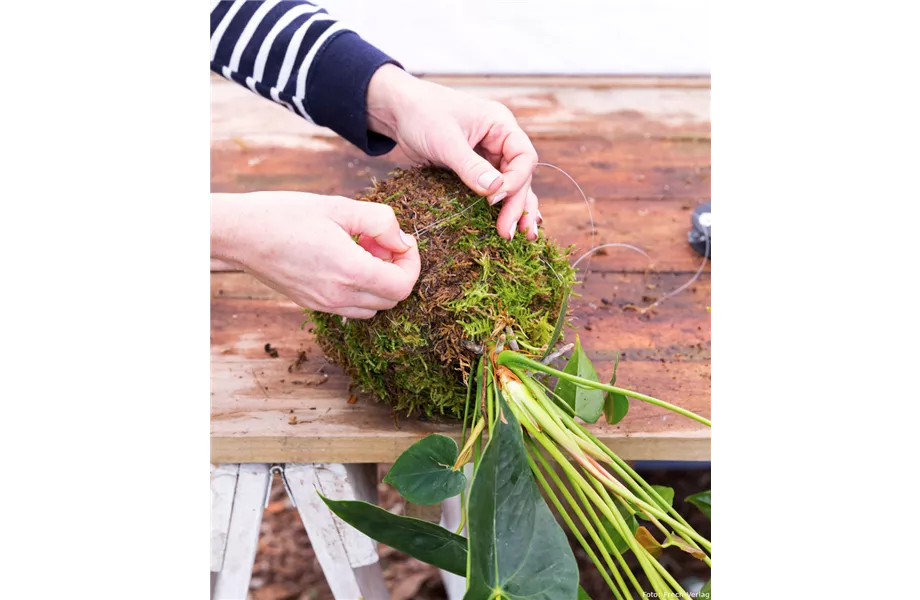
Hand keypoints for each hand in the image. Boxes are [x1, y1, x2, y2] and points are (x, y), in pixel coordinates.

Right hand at [209, 191, 420, 318]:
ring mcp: (325, 304)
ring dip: (380, 282)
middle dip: (398, 270)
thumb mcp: (338, 206)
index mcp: (349, 270)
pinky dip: (361, 289)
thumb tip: (403, 239)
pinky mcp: (313, 304)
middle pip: (392, 299)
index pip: (402, 285)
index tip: (402, 241)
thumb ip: (379, 221)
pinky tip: (347, 261)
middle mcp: (339, 295)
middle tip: (381, 242)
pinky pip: (352, 307)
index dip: (412, 263)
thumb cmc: (284, 214)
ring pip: (374, 307)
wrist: (241, 234)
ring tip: (363, 251)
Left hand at [367, 65, 541, 240]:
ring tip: (523, 237)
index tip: (495, 199)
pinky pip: (491, 190)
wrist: (396, 110)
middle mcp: (500, 141)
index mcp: (500, 125)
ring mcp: (488, 156)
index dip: (515, 181)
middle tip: (507, 233)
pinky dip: (498, 207)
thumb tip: (495, 190)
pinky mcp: (472, 169)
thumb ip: (470, 166)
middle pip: (520, 176)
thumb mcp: (445, 140)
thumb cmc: (421, 113)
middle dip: (516, 204)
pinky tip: (505, 224)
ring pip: (510, 186)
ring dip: (515, 210)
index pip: (523, 157)